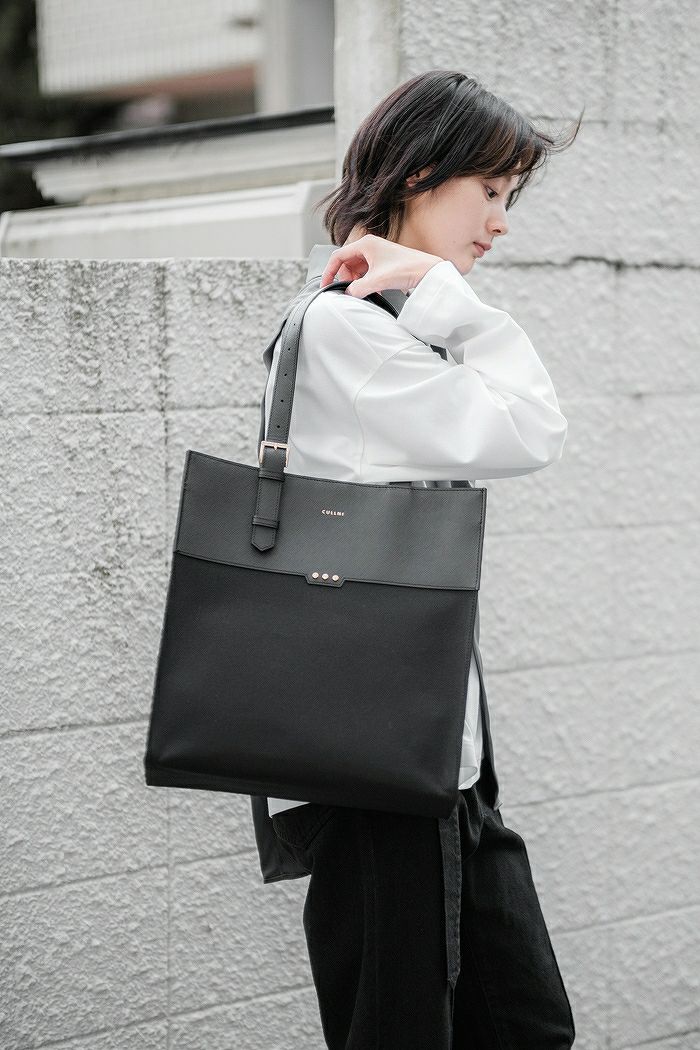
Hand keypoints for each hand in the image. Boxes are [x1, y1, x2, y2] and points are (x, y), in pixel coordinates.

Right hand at [318, 234, 443, 297]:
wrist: (427, 272)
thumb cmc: (407, 269)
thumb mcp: (377, 281)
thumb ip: (358, 289)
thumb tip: (348, 294)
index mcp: (365, 244)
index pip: (338, 256)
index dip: (329, 272)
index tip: (326, 285)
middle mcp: (370, 246)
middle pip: (347, 263)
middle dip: (346, 278)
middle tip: (350, 291)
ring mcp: (377, 254)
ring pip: (357, 269)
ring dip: (357, 282)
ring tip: (363, 292)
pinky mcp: (383, 262)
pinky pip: (367, 272)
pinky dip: (366, 282)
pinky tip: (373, 291)